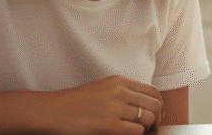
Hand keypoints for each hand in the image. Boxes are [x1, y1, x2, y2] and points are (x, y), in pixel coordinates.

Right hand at [35, 75, 162, 134]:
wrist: (51, 111)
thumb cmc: (75, 104)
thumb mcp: (102, 89)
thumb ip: (123, 92)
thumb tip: (145, 105)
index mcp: (119, 81)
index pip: (153, 91)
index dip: (159, 105)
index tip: (156, 115)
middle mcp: (119, 92)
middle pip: (155, 105)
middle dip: (157, 118)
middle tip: (152, 127)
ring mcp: (115, 108)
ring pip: (148, 119)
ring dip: (147, 128)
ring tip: (138, 132)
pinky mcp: (109, 125)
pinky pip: (137, 131)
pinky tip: (126, 134)